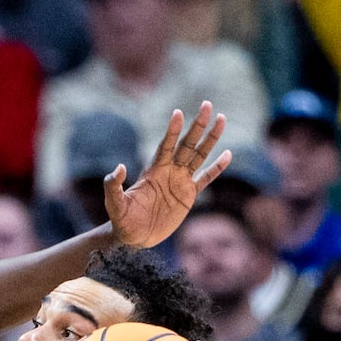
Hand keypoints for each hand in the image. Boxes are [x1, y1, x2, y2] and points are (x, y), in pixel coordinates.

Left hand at [104, 101, 230, 247]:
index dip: (172, 131)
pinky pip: (205, 178)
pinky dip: (217, 168)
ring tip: (221, 119)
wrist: (133, 236)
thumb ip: (113, 185)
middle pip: (186, 144)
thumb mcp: (114, 203)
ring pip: (199, 156)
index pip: (165, 146)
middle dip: (197, 125)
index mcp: (153, 170)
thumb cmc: (121, 219)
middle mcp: (169, 171)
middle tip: (207, 104)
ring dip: (210, 138)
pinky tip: (228, 154)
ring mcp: (180, 181)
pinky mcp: (188, 196)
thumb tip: (119, 167)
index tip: (178, 113)